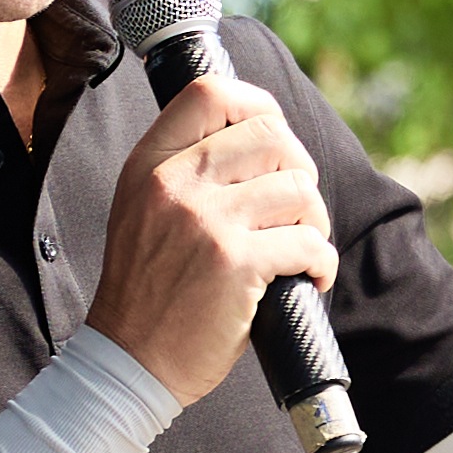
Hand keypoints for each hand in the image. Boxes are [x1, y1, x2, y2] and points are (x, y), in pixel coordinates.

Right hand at [85, 74, 333, 403]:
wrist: (130, 360)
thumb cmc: (148, 290)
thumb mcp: (143, 210)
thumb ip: (186, 171)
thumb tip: (260, 137)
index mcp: (150, 164)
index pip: (209, 92)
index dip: (258, 105)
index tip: (277, 139)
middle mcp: (175, 183)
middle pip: (272, 136)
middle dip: (300, 170)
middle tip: (295, 210)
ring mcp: (206, 222)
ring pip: (299, 188)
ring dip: (315, 220)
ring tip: (302, 246)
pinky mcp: (236, 264)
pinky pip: (310, 242)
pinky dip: (322, 262)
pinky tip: (310, 278)